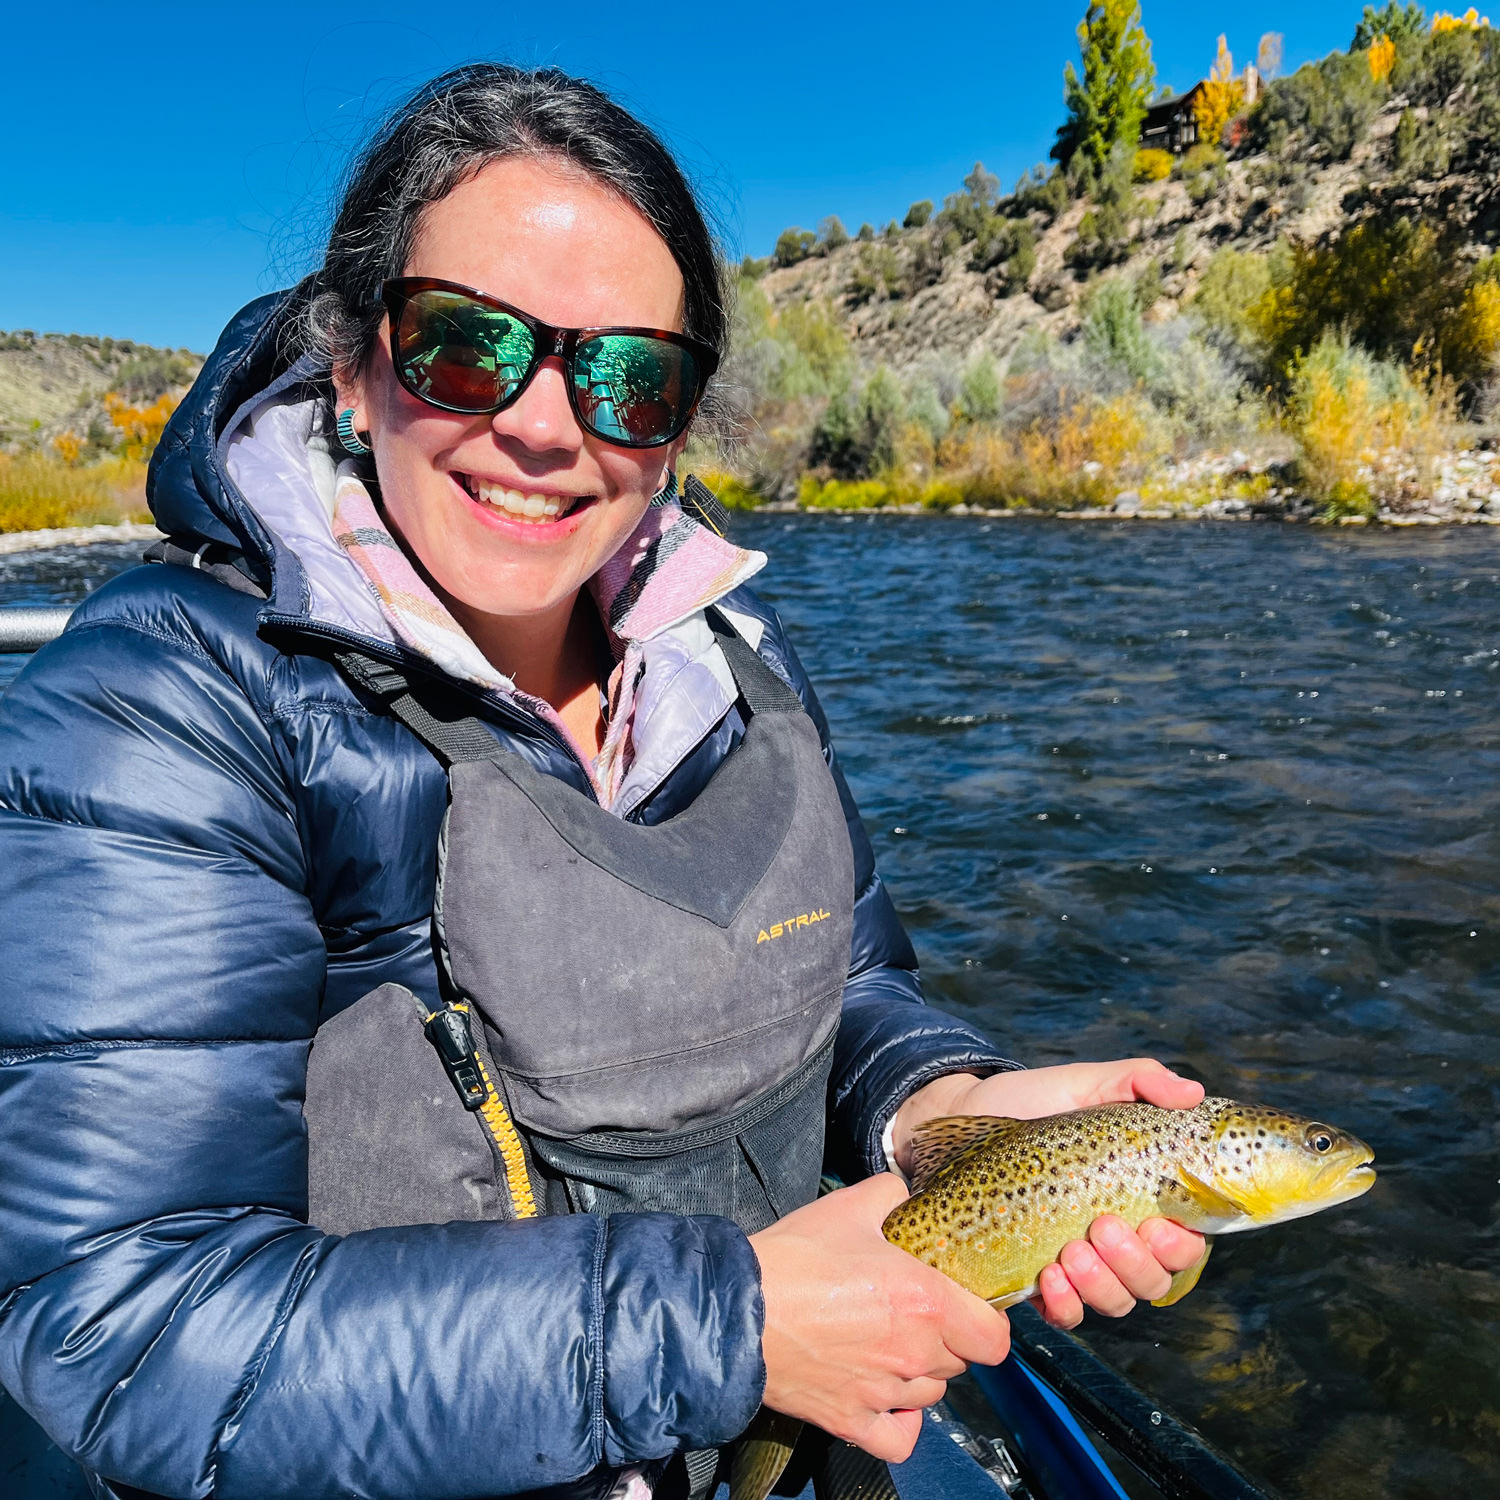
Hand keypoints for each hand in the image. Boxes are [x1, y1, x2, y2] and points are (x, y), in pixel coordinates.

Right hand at [749, 1173, 1009, 1462]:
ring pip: (931, 1393)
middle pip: (960, 1361)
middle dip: (946, 1336)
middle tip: (913, 1310)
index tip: (966, 1304)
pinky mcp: (851, 1421)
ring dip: (920, 1371)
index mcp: (924, 1301)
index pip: (993, 1338)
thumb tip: (906, 1195)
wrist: (737, 1307)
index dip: (985, 1320)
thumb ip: (891, 1195)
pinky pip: (900, 1437)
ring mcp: (883, 1392)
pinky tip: (887, 1396)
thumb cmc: (794, 1257)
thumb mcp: (849, 1206)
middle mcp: (913, 1353)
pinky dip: (900, 1421)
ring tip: (889, 1343)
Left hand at [890, 1059, 1207, 1329]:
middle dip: (1137, 1264)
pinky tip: (1049, 1276)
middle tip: (1102, 1227)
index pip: (1184, 1241)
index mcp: (1138, 1197)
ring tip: (1071, 1251)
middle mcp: (1115, 1236)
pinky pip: (1066, 1314)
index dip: (1181, 1247)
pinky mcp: (1036, 1277)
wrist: (961, 1116)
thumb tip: (1191, 1091)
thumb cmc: (1031, 1102)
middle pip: (1154, 1280)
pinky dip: (1065, 1304)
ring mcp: (1077, 1261)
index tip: (1159, 1226)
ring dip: (1102, 1285)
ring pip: (1115, 1301)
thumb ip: (1139, 1081)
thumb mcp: (1084, 1084)